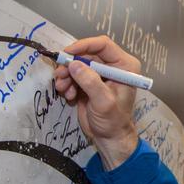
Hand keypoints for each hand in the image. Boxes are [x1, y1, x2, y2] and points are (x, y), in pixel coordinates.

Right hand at [52, 36, 139, 169]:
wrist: (110, 138)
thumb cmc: (113, 120)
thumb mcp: (103, 101)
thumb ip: (90, 82)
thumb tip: (74, 64)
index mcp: (124, 66)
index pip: (103, 45)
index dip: (83, 46)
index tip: (67, 54)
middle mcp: (112, 66)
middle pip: (86, 54)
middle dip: (71, 64)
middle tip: (59, 76)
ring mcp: (99, 74)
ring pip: (77, 65)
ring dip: (66, 75)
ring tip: (63, 89)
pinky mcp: (88, 83)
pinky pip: (73, 75)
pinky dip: (67, 84)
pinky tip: (69, 96)